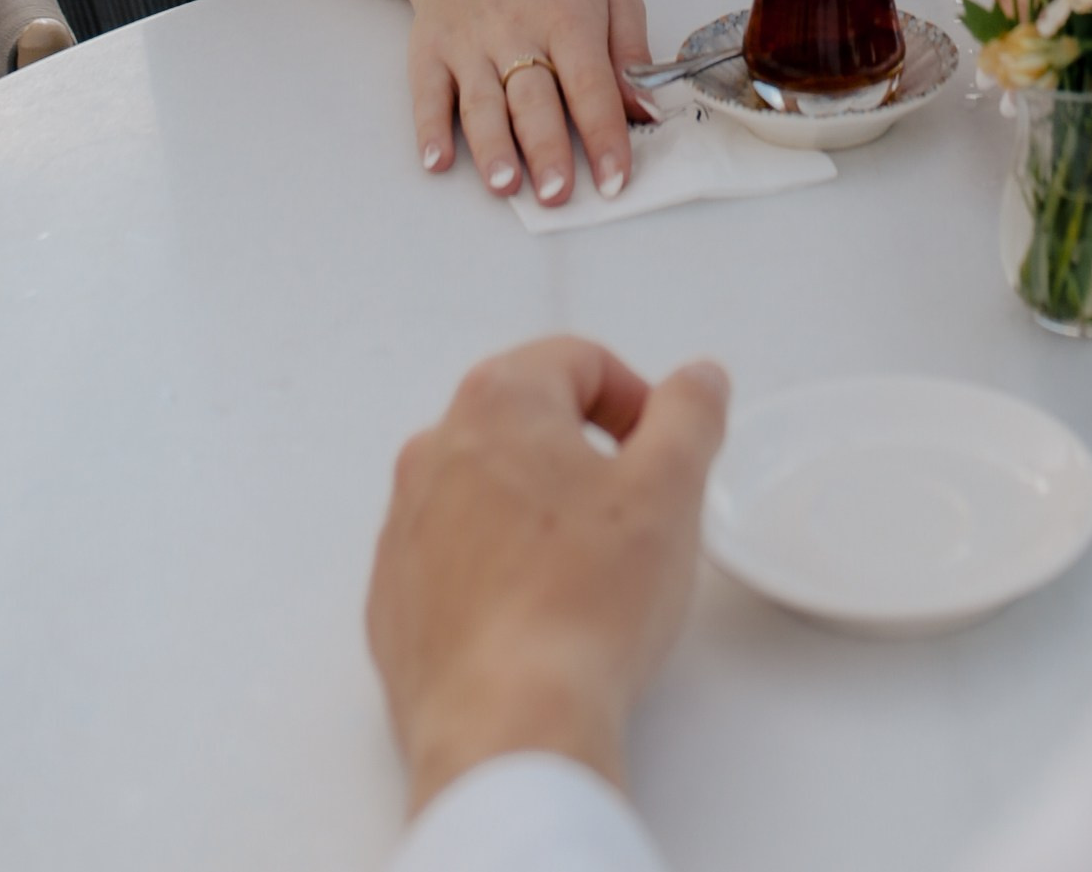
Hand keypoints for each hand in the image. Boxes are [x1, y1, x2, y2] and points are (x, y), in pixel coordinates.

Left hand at [367, 337, 729, 813]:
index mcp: (497, 402)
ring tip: (588, 578)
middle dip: (586, 460)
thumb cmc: (582, 607)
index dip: (637, 402)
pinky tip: (540, 622)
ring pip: (488, 494)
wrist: (508, 729)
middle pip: (529, 424)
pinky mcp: (394, 604)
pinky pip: (454, 564)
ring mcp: (405, 531)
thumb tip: (697, 383)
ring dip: (538, 518)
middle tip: (634, 519)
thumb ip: (690, 413)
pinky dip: (497, 577)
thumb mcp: (671, 488)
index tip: (660, 454)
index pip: (580, 362)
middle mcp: (434, 453)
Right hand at [403, 0, 652, 205]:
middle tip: (558, 193)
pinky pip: (427, 94)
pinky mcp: (430, 53)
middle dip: (546, 148)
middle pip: (533, 98)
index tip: (615, 179)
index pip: (590, 82)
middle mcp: (516, 31)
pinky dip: (429, 129)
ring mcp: (469, 44)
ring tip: (505, 185)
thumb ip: (630, 48)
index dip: (604, 133)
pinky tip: (437, 160)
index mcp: (567, 16)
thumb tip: (645, 107)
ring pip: (482, 102)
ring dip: (492, 146)